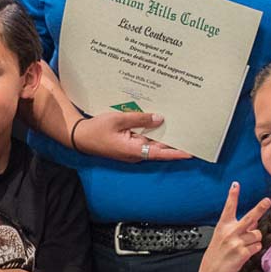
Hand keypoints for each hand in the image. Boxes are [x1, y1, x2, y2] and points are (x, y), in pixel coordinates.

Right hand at [72, 110, 191, 161]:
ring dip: (165, 137)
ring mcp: (132, 149)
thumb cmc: (97, 129)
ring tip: (180, 128)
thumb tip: (159, 118)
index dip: (176, 153)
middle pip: (160, 148)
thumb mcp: (118, 119)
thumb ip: (140, 118)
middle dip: (175, 143)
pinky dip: (153, 133)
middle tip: (191, 134)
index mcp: (134, 150)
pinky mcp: (128, 144)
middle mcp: (135, 153)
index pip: (160, 152)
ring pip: (153, 143)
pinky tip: (159, 124)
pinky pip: (144, 139)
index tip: (191, 152)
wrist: (79, 136)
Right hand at [198, 183, 270, 271]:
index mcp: (223, 226)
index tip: (235, 184)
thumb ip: (238, 227)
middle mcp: (230, 232)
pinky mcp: (243, 253)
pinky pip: (257, 246)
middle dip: (260, 208)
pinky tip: (245, 253)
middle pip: (250, 217)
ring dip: (254, 240)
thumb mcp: (223, 236)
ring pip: (257, 235)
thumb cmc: (218, 253)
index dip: (233, 195)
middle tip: (268, 200)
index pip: (229, 207)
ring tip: (244, 246)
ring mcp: (237, 242)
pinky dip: (254, 249)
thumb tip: (254, 221)